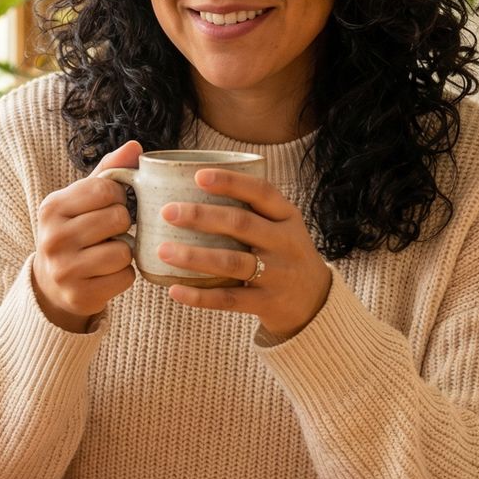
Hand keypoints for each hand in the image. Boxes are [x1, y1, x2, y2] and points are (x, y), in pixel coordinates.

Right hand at [30, 141, 140, 331]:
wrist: (51, 283)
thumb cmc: (74, 231)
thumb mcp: (82, 199)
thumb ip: (108, 172)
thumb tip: (135, 147)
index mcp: (52, 207)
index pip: (106, 189)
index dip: (119, 196)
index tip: (111, 204)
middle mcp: (53, 238)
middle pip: (118, 218)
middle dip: (123, 224)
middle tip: (110, 231)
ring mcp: (64, 269)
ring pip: (124, 251)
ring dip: (124, 252)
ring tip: (107, 252)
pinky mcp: (79, 295)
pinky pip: (125, 277)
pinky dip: (123, 275)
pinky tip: (107, 273)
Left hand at [158, 168, 332, 340]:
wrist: (316, 301)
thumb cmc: (283, 254)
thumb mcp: (281, 226)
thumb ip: (250, 210)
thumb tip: (189, 186)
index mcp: (287, 216)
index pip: (261, 192)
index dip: (231, 182)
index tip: (198, 175)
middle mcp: (285, 242)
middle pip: (242, 224)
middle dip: (202, 216)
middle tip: (168, 212)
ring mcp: (278, 274)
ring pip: (232, 262)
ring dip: (195, 256)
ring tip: (163, 250)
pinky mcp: (268, 303)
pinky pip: (229, 299)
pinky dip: (200, 296)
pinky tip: (175, 289)